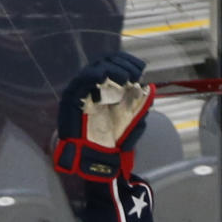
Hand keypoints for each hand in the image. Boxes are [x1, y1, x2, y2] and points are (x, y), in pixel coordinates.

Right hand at [53, 53, 153, 181]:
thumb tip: (149, 88)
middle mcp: (95, 87)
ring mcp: (83, 91)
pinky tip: (106, 77)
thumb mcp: (132, 120)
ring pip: (96, 68)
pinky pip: (83, 80)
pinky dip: (95, 75)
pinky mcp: (72, 97)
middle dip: (123, 64)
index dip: (129, 62)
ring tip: (125, 78)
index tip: (142, 69)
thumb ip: (140, 105)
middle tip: (134, 74)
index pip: (116, 65)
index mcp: (108, 88)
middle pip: (107, 63)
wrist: (98, 158)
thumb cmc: (112, 141)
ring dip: (112, 69)